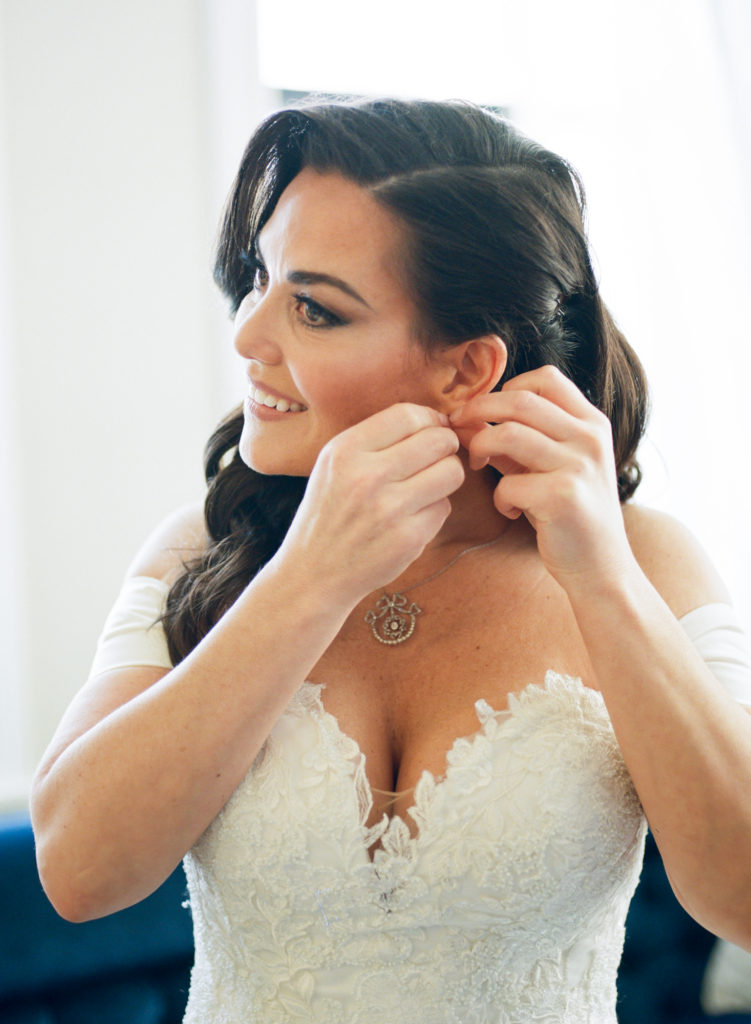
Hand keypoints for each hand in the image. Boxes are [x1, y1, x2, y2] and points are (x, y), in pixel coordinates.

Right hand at [280, 403, 464, 606]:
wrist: (313, 572)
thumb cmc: (330, 512)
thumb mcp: (333, 465)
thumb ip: (376, 440)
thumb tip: (435, 420)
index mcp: (345, 451)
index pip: (407, 415)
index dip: (430, 419)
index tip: (432, 430)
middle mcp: (367, 476)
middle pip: (438, 441)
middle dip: (445, 446)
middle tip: (437, 458)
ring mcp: (389, 509)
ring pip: (451, 472)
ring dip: (445, 477)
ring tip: (426, 486)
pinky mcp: (408, 538)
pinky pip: (444, 507)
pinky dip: (433, 510)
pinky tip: (411, 518)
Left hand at [450, 365, 634, 589]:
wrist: (600, 567)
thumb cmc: (568, 514)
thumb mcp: (551, 466)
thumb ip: (519, 439)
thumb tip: (467, 416)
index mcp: (592, 423)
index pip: (545, 378)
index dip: (506, 388)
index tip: (485, 411)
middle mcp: (590, 438)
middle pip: (519, 400)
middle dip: (476, 410)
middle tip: (457, 429)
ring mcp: (579, 466)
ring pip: (507, 435)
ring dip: (479, 449)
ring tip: (477, 467)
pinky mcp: (563, 498)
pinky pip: (507, 484)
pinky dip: (499, 498)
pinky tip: (509, 510)